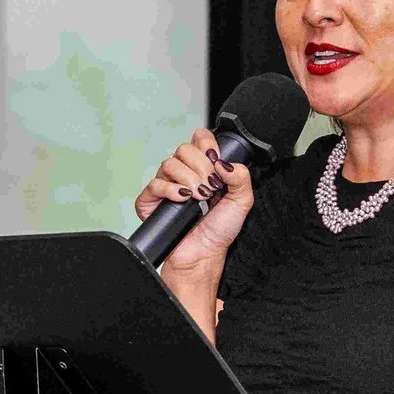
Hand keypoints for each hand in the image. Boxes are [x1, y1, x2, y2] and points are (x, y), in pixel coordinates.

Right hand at [134, 127, 254, 271]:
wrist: (203, 255)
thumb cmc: (219, 231)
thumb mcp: (242, 201)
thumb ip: (241, 176)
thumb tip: (223, 161)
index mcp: (204, 168)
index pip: (200, 138)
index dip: (207, 145)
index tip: (216, 161)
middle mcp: (184, 174)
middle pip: (184, 149)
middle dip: (201, 167)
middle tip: (210, 188)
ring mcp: (166, 186)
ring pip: (169, 164)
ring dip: (188, 180)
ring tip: (199, 198)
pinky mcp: (151, 201)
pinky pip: (155, 184)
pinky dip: (170, 190)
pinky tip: (182, 200)